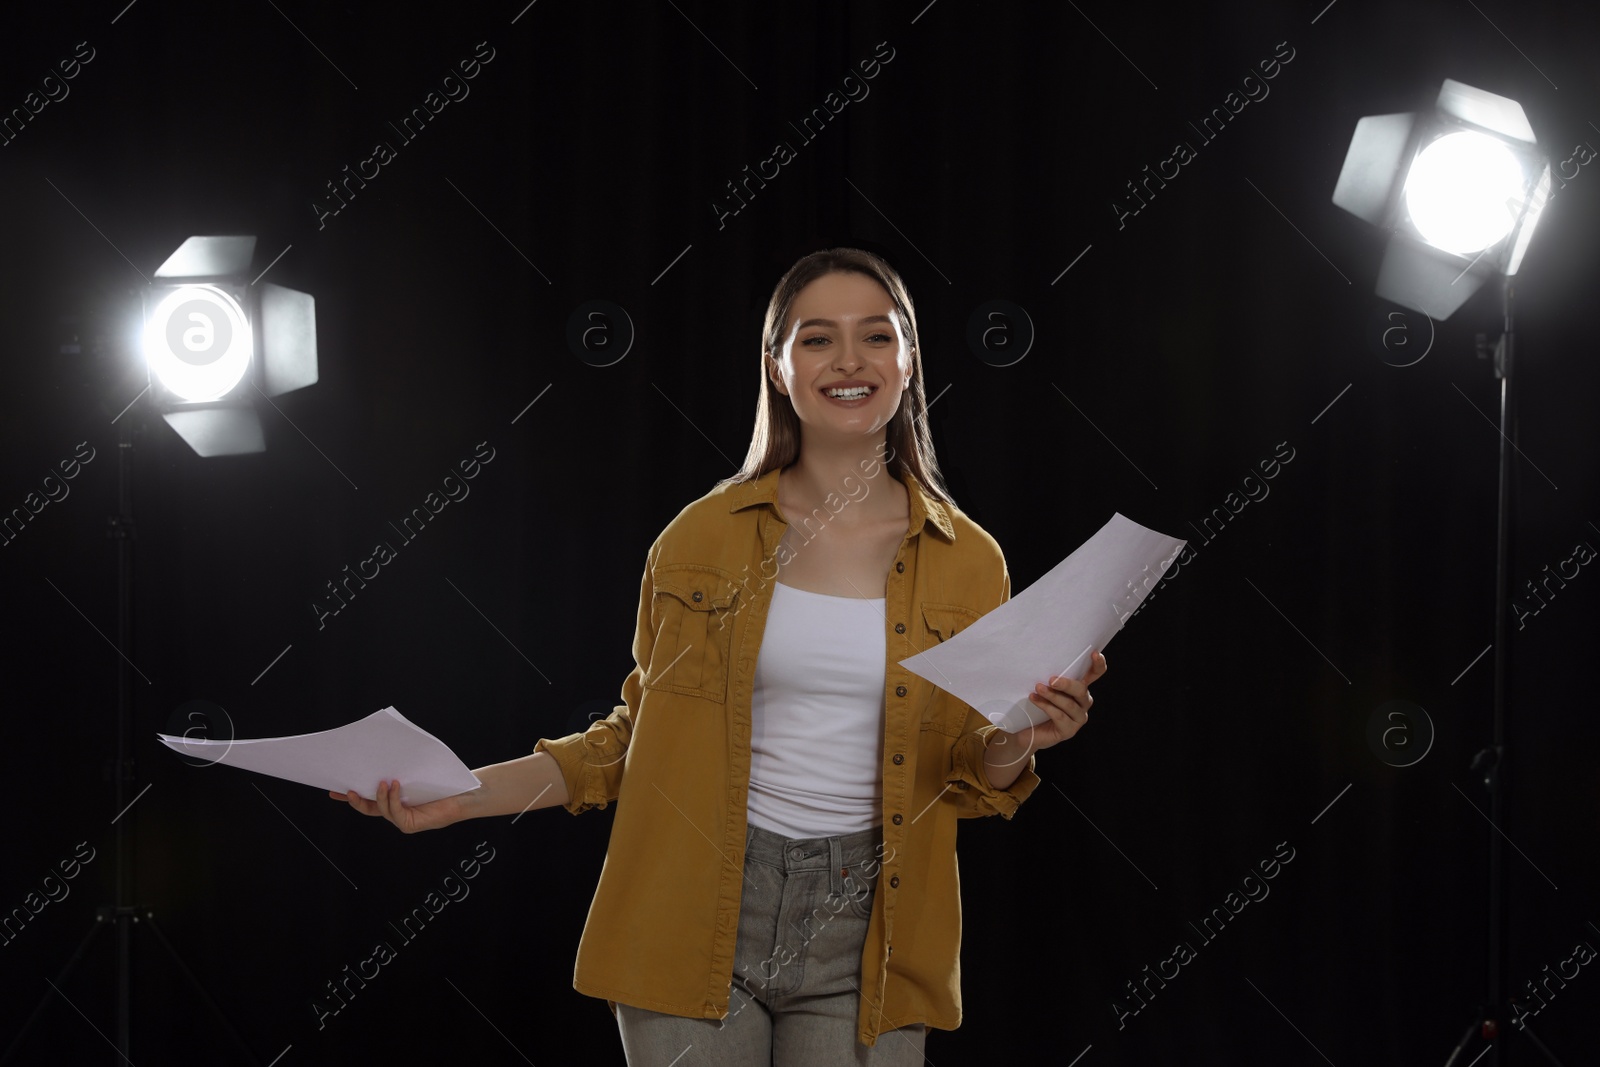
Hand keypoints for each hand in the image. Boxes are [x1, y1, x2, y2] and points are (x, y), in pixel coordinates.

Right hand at [327, 779, 468, 833]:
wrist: (463, 795)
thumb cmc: (441, 782)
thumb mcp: (415, 774)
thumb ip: (399, 769)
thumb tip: (383, 750)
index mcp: (394, 801)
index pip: (367, 799)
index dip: (350, 795)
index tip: (334, 789)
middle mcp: (395, 812)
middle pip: (367, 808)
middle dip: (353, 800)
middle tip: (343, 790)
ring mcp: (401, 820)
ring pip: (380, 810)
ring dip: (377, 795)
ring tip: (380, 781)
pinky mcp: (410, 824)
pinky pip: (395, 811)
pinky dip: (392, 798)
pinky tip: (394, 785)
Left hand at [1015, 650, 1105, 751]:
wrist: (1028, 731)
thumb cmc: (1038, 704)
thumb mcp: (1045, 687)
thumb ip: (1049, 677)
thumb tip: (1040, 661)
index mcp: (1080, 688)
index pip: (1095, 675)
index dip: (1098, 664)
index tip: (1094, 654)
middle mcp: (1083, 702)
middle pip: (1082, 690)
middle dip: (1067, 684)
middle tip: (1051, 680)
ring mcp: (1078, 718)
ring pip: (1069, 704)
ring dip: (1052, 695)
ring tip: (1038, 688)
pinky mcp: (1069, 730)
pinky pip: (1060, 716)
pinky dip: (1046, 706)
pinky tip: (1034, 699)